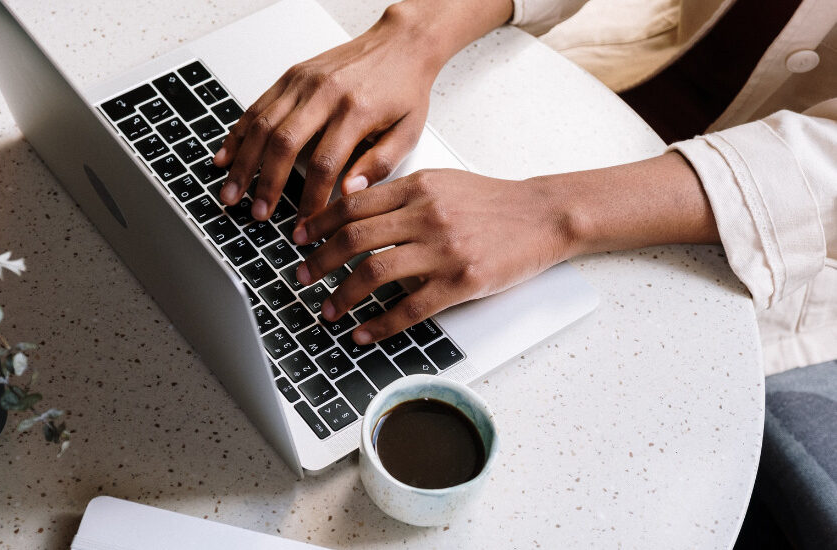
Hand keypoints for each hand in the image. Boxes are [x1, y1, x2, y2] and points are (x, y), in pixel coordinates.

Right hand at [212, 4, 443, 222]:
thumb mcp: (408, 132)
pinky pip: (257, 106)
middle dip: (266, 184)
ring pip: (262, 125)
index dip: (310, 199)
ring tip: (231, 193)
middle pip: (284, 144)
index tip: (304, 224)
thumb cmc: (404, 89)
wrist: (400, 43)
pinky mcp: (291, 76)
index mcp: (356, 111)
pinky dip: (237, 134)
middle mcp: (325, 93)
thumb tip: (349, 194)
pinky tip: (226, 157)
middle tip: (257, 213)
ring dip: (243, 163)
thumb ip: (380, 165)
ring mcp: (303, 82)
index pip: (325, 164)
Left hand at [292, 169, 578, 343]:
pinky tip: (363, 332)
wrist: (543, 215)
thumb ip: (401, 193)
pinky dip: (379, 324)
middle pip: (354, 238)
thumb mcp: (443, 182)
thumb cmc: (492, 202)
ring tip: (328, 309)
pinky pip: (409, 308)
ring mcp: (444, 249)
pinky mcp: (461, 281)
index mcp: (418, 187)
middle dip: (319, 261)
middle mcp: (426, 215)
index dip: (318, 223)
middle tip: (301, 276)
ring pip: (374, 272)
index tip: (299, 238)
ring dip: (342, 295)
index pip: (353, 204)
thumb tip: (354, 207)